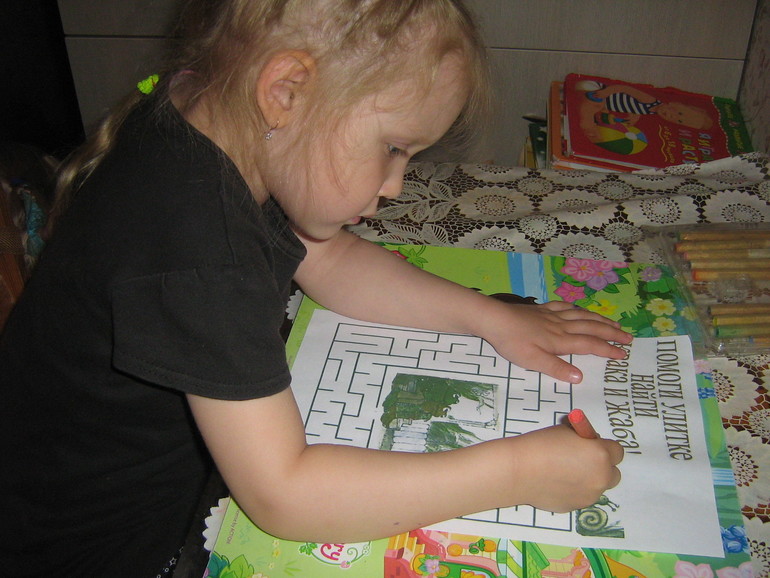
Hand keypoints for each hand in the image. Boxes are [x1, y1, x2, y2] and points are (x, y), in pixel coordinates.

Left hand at [482, 300, 631, 382]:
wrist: (494, 319)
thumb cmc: (512, 342)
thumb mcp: (532, 361)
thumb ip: (556, 368)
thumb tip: (580, 377)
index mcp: (561, 341)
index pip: (590, 345)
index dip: (608, 349)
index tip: (623, 354)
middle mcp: (561, 326)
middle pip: (591, 328)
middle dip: (611, 333)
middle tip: (628, 337)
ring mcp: (551, 315)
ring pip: (581, 315)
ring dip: (599, 319)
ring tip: (613, 322)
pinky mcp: (541, 309)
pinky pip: (565, 306)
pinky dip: (577, 308)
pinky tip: (580, 308)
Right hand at [509, 424, 623, 512]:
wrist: (520, 470)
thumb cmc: (541, 444)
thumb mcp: (565, 431)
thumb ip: (582, 438)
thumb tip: (587, 441)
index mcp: (600, 454)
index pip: (617, 451)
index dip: (604, 447)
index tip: (590, 446)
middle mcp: (601, 477)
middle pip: (614, 473)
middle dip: (602, 467)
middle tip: (582, 461)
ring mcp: (590, 495)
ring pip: (598, 487)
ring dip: (589, 480)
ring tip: (565, 474)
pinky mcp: (577, 507)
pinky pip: (583, 497)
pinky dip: (575, 491)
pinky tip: (556, 484)